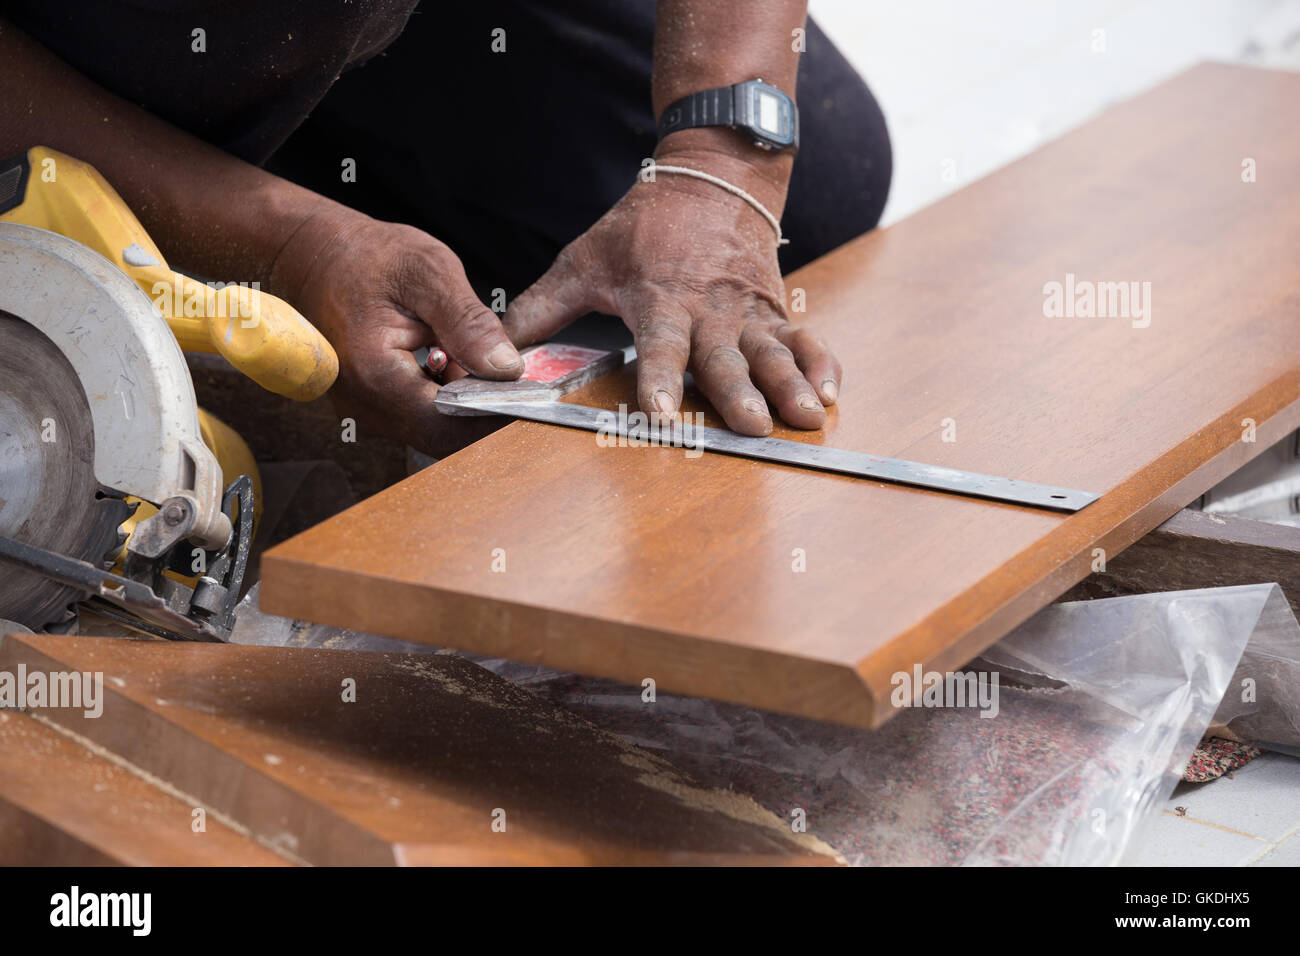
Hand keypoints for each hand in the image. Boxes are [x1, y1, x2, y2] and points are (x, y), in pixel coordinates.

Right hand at [273, 209, 522, 456]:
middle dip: (483, 410)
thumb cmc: (363, 257)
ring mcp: (363, 412)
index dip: (495, 415)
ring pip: (434, 430)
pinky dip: (446, 396)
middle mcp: (363, 406)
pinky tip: (451, 362)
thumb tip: (507, 368)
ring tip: (472, 356)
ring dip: (465, 403)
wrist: (309, 255)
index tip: (528, 394)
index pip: (450, 426)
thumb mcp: (427, 271)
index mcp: (375, 376)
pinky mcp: (370, 407)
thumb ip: (468, 322)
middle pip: (444, 437)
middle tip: (508, 371)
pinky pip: (419, 418)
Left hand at [503, 148, 840, 435]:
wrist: (712, 174)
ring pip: (772, 352)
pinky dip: (822, 363)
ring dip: (789, 385)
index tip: (657, 410)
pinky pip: (806, 338)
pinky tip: (830, 394)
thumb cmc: (641, 226)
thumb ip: (540, 309)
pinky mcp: (777, 310)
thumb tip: (493, 353)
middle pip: (724, 358)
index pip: (659, 345)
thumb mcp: (584, 261)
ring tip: (805, 417)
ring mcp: (749, 311)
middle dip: (739, 393)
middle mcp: (710, 310)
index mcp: (661, 299)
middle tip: (751, 427)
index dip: (656, 378)